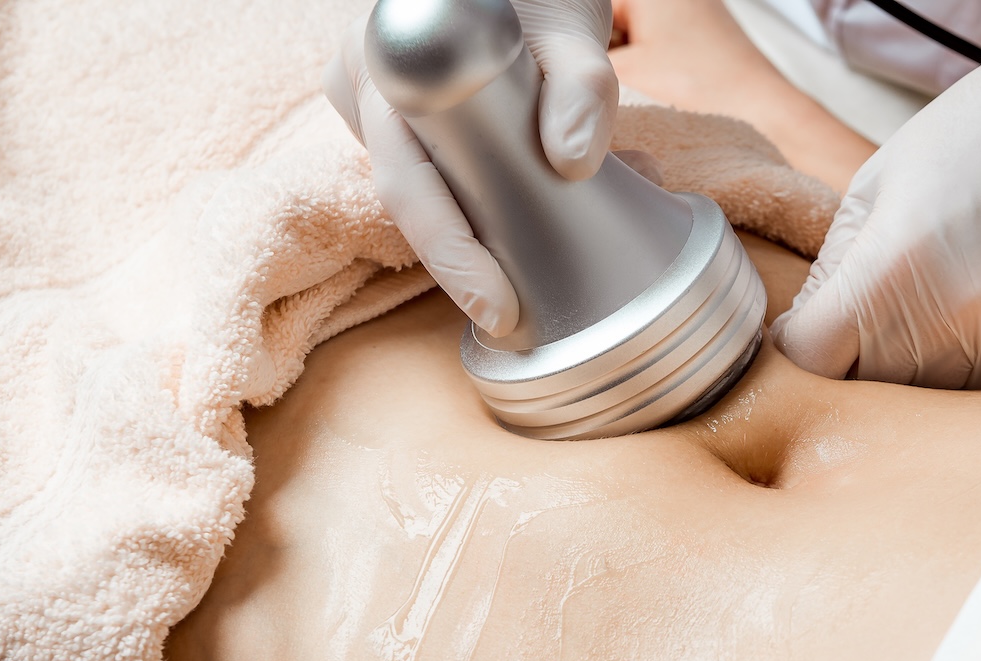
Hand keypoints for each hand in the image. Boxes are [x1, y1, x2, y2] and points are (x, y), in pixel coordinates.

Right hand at [322, 1, 616, 336]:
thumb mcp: (566, 23)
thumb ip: (577, 83)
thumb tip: (570, 162)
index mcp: (379, 67)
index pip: (408, 185)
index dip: (451, 253)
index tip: (498, 307)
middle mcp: (369, 96)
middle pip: (422, 209)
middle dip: (486, 261)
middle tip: (538, 312)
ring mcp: (390, 116)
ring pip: (444, 199)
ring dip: (519, 223)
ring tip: (611, 202)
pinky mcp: (420, 129)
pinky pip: (459, 182)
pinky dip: (522, 197)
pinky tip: (593, 190)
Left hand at [770, 0, 980, 388]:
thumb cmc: (975, 134)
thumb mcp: (875, 186)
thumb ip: (831, 272)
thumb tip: (796, 339)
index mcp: (892, 268)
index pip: (812, 361)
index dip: (796, 351)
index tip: (802, 331)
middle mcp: (949, 319)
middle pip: (862, 389)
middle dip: (846, 363)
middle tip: (854, 321)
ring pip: (918, 399)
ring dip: (902, 371)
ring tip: (915, 309)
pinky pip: (972, 389)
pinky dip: (953, 366)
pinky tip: (961, 314)